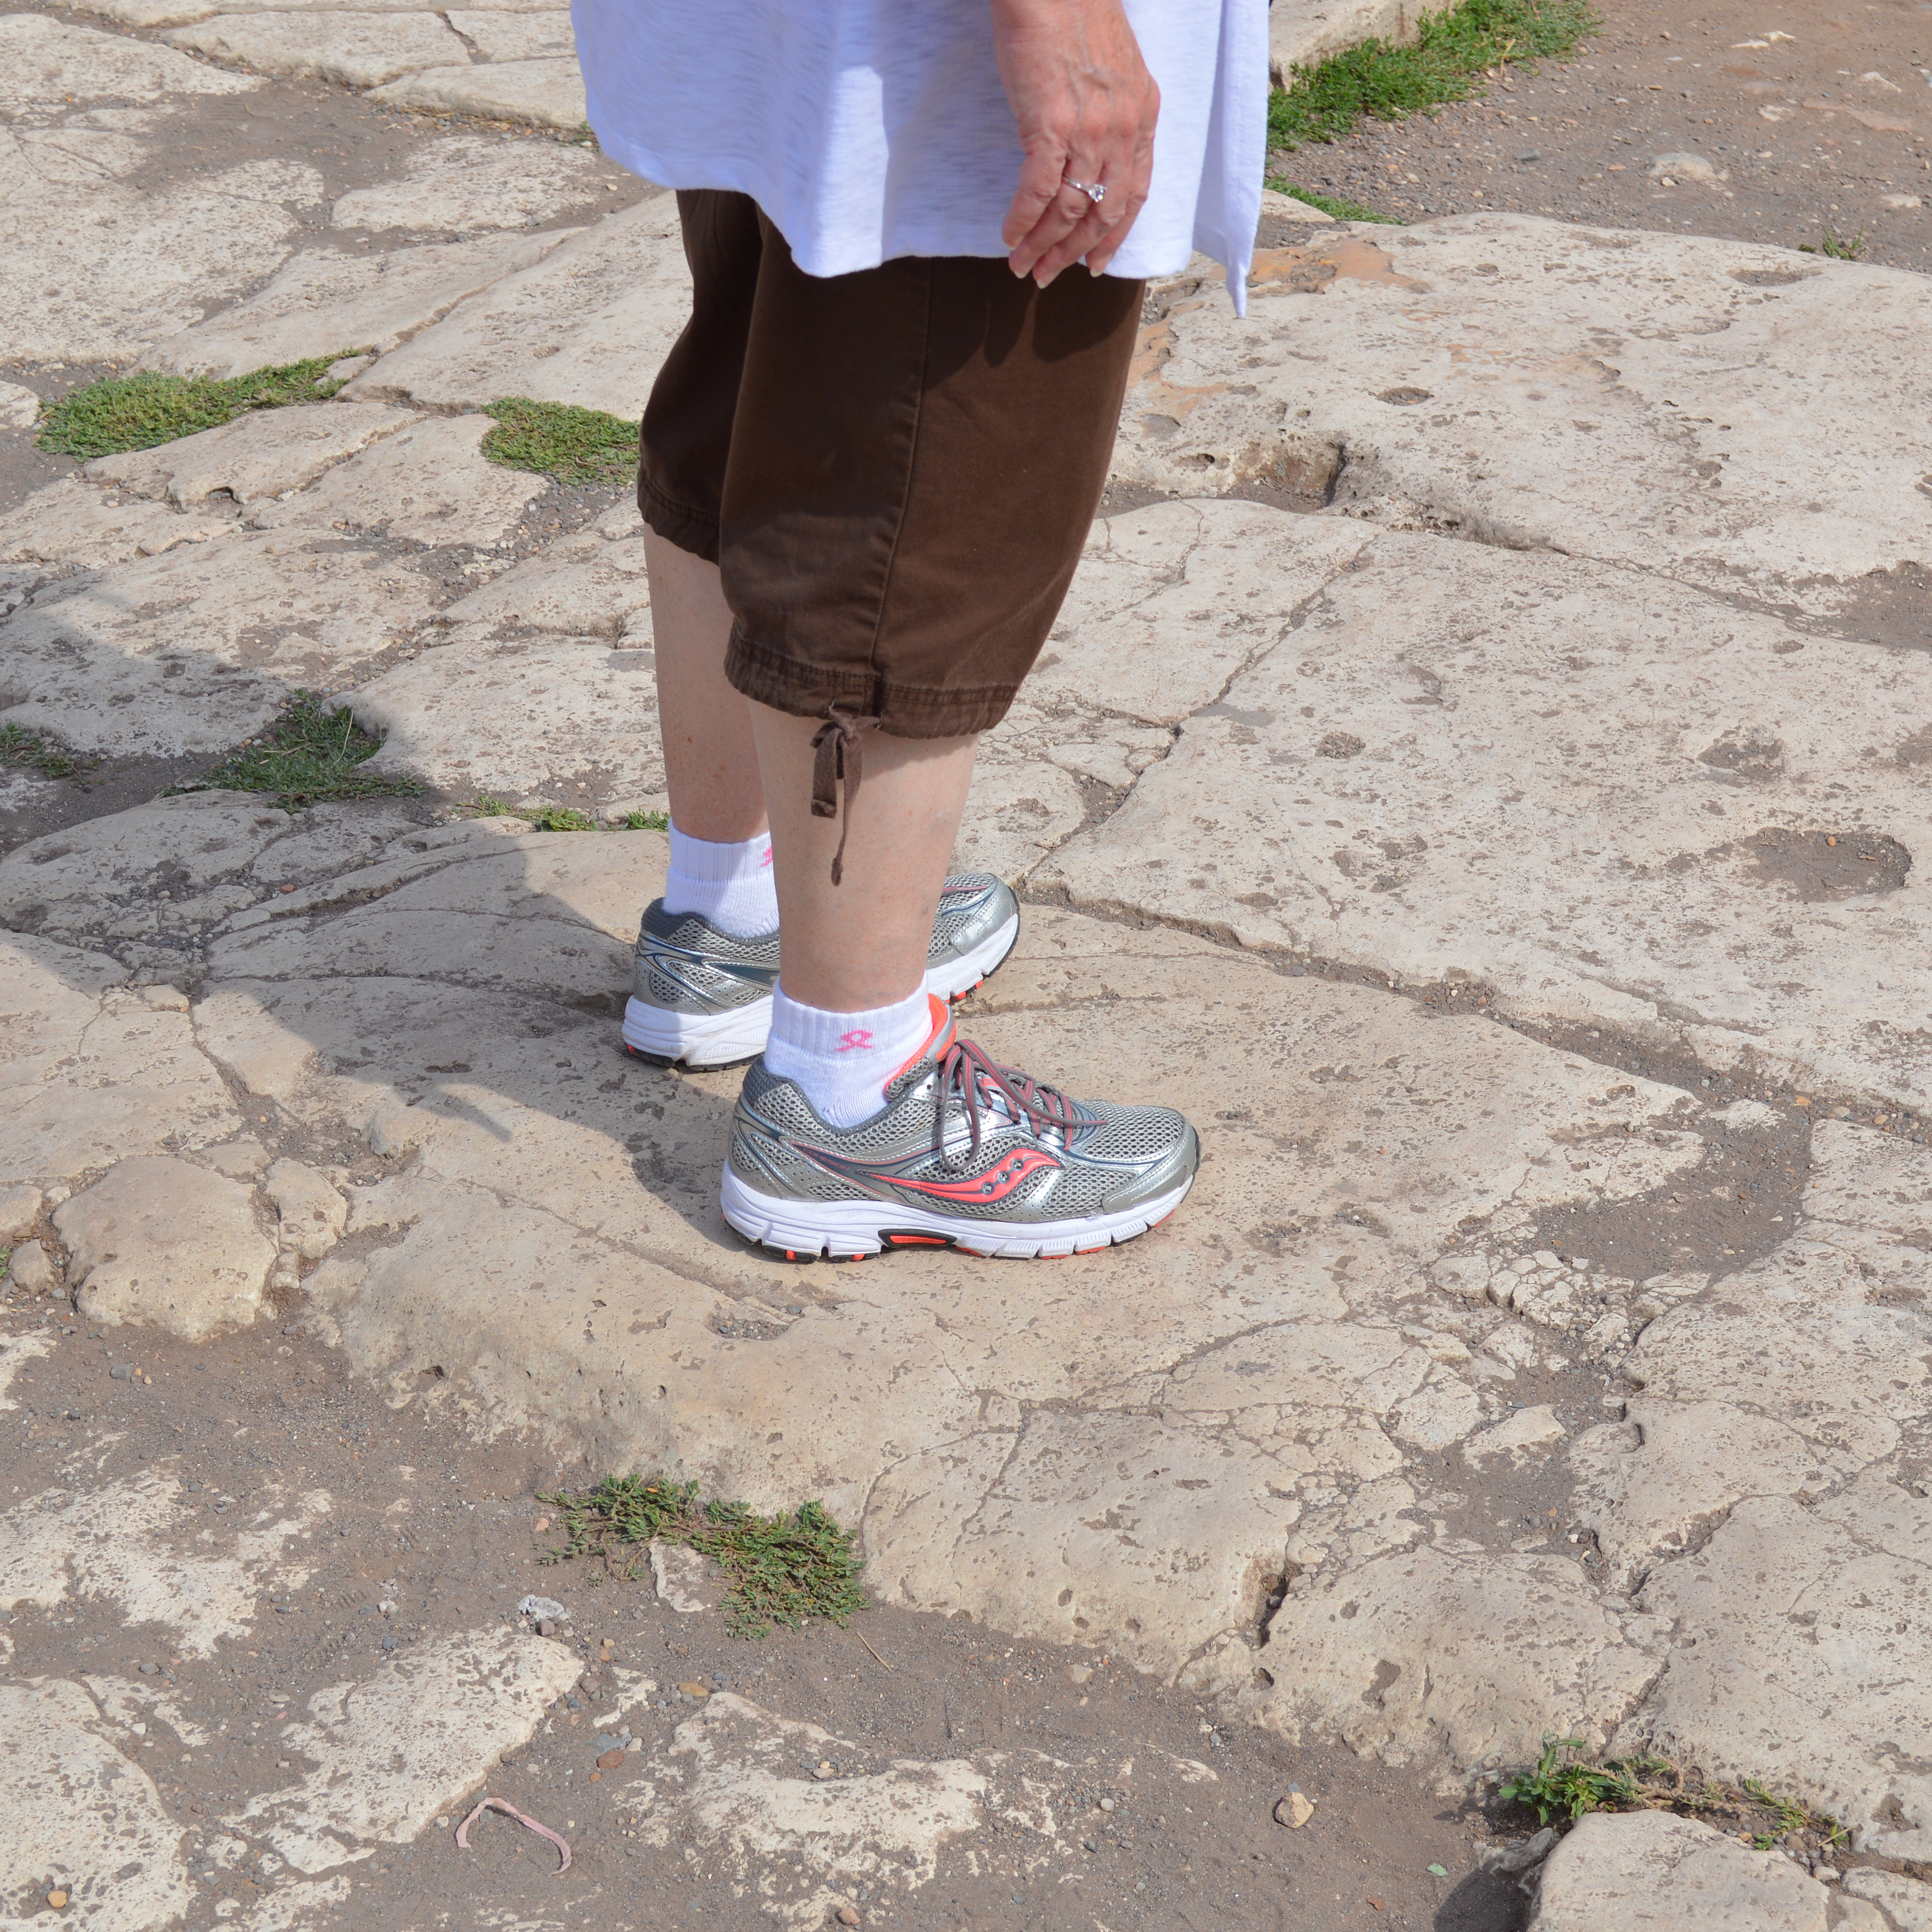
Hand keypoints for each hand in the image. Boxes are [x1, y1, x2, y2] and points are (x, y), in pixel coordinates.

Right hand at [991, 0, 1159, 285]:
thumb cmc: (1074, 13)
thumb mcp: (1115, 69)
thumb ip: (1112, 112)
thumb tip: (1090, 149)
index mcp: (1142, 116)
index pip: (1135, 194)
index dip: (1114, 236)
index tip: (1094, 261)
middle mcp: (1122, 130)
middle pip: (1102, 213)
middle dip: (1074, 251)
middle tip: (1050, 274)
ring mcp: (1089, 131)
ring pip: (1069, 210)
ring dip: (1043, 245)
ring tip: (1023, 265)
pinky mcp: (1051, 126)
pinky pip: (1038, 192)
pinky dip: (1023, 221)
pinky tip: (1010, 236)